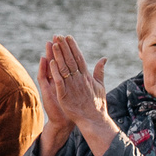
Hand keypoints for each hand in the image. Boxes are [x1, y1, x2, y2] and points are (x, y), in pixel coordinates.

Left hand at [41, 37, 113, 155]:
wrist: (94, 120)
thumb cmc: (97, 104)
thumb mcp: (100, 86)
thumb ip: (100, 71)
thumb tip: (104, 58)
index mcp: (87, 76)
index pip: (79, 58)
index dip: (73, 47)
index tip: (68, 37)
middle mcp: (79, 79)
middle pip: (71, 60)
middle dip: (64, 47)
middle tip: (58, 35)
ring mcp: (72, 87)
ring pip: (64, 68)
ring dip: (59, 56)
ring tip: (53, 44)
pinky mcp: (64, 95)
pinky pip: (59, 81)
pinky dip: (55, 71)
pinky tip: (51, 62)